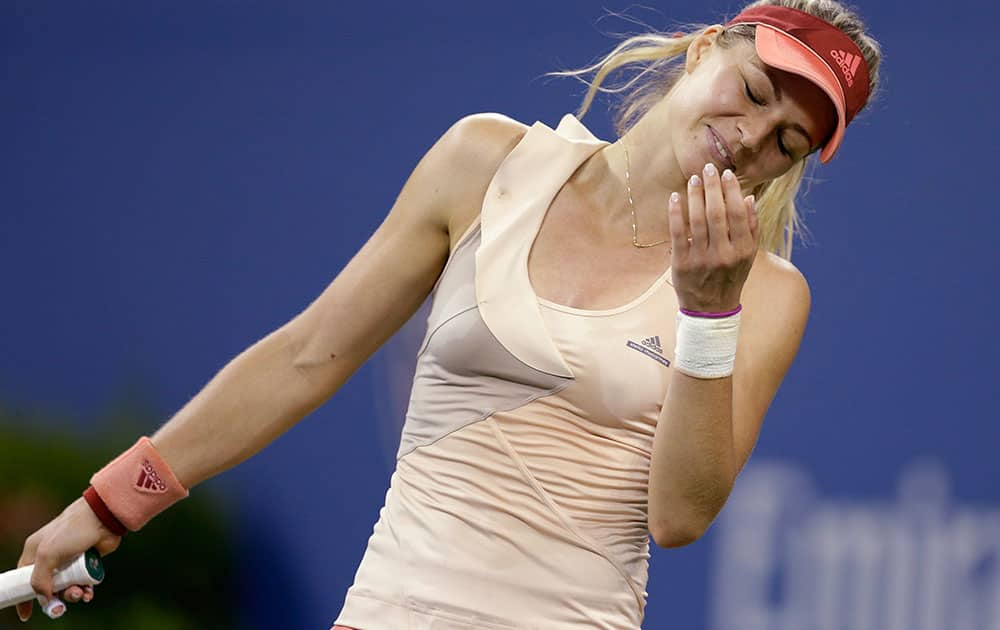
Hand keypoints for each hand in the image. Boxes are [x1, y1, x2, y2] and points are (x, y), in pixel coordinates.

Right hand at [15, 497, 120, 621]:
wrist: (103, 518)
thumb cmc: (72, 530)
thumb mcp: (47, 555)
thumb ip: (39, 579)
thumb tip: (45, 599)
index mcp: (34, 552)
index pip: (23, 579)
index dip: (23, 596)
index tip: (26, 613)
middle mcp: (51, 557)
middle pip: (48, 587)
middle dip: (55, 598)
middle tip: (60, 607)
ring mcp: (70, 560)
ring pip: (67, 586)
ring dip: (72, 594)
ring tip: (81, 592)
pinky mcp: (87, 562)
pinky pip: (83, 582)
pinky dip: (85, 590)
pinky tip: (89, 592)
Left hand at [667, 163, 758, 312]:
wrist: (711, 310)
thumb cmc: (730, 277)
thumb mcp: (747, 256)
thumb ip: (751, 228)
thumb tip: (748, 198)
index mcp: (742, 250)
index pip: (737, 214)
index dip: (731, 191)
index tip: (726, 174)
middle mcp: (724, 254)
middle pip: (717, 213)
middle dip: (713, 188)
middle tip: (708, 169)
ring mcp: (702, 259)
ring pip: (698, 220)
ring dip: (695, 196)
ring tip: (694, 179)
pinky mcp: (682, 263)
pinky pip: (678, 233)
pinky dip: (676, 213)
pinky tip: (675, 197)